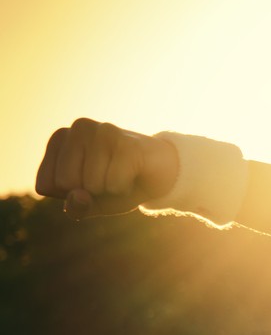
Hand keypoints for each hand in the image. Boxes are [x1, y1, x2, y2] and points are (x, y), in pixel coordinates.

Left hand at [35, 118, 178, 218]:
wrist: (161, 172)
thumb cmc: (120, 184)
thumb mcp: (92, 203)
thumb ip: (75, 207)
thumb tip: (78, 197)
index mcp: (59, 139)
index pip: (45, 185)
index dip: (70, 195)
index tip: (89, 182)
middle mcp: (78, 128)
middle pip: (65, 184)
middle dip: (89, 192)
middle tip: (108, 178)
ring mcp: (103, 131)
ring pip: (90, 185)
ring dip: (110, 190)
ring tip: (122, 175)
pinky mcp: (126, 142)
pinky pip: (114, 184)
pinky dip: (124, 189)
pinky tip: (134, 174)